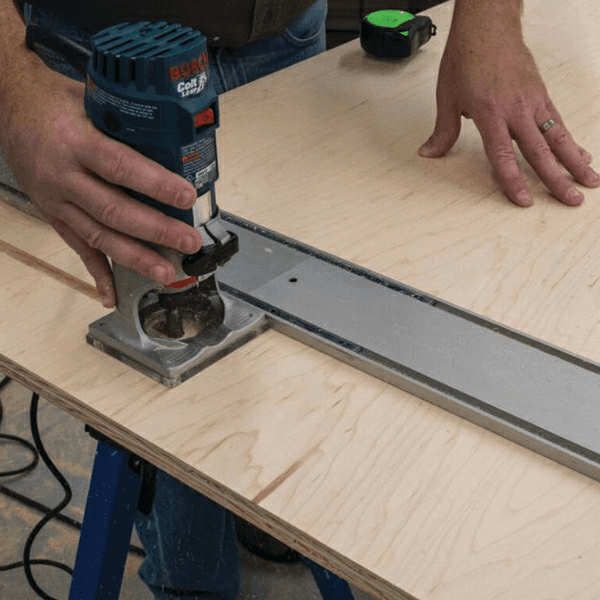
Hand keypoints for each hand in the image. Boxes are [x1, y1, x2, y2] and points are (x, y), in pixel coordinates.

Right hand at [1, 66, 201, 306]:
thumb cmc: (52, 101)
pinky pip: (77, 248)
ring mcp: (56, 201)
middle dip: (156, 231)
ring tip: (165, 273)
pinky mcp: (53, 215)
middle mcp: (63, 175)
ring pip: (98, 237)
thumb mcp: (90, 99)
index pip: (120, 166)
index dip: (155, 184)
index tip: (186, 197)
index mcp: (74, 141)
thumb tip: (173, 142)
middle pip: (114, 211)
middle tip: (189, 242)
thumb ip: (127, 124)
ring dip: (135, 258)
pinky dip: (97, 273)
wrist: (8, 106)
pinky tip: (112, 293)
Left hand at [418, 11, 599, 206]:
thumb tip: (429, 154)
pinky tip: (581, 156)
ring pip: (558, 138)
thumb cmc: (466, 59)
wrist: (487, 26)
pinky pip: (559, 123)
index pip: (502, 155)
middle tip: (571, 201)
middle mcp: (516, 110)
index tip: (524, 200)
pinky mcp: (541, 95)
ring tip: (590, 183)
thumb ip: (443, 131)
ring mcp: (533, 102)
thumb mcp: (447, 98)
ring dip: (575, 162)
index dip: (513, 180)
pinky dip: (571, 141)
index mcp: (490, 113)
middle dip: (556, 179)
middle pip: (539, 151)